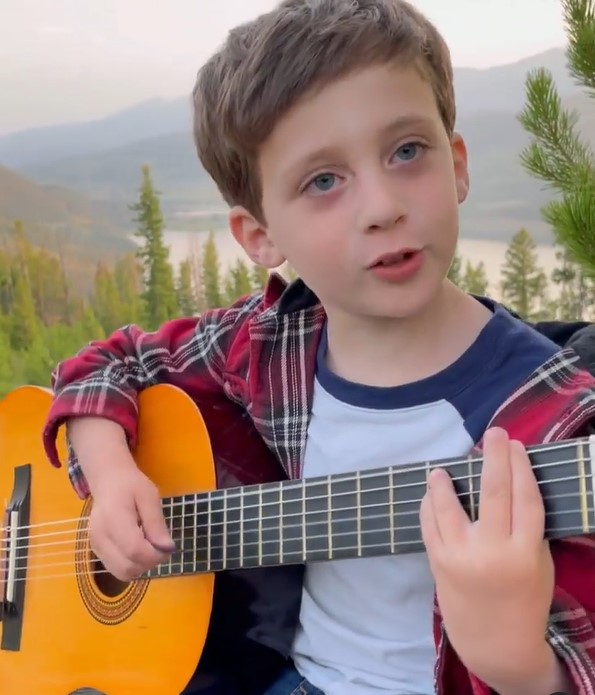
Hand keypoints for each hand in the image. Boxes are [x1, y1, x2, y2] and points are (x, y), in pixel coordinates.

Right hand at [88, 465, 175, 580]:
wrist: (107, 482)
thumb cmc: (130, 485)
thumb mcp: (149, 496)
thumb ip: (156, 523)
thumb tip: (167, 548)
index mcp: (113, 519)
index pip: (134, 550)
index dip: (155, 555)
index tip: (168, 547)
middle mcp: (100, 536)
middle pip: (127, 567)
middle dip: (149, 562)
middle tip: (160, 546)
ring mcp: (95, 546)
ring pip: (122, 573)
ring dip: (141, 566)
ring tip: (149, 546)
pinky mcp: (96, 551)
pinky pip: (117, 568)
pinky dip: (131, 564)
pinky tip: (138, 547)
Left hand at [420, 427, 555, 690]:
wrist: (495, 643)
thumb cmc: (524, 600)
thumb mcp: (538, 565)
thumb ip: (526, 530)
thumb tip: (509, 481)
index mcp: (525, 554)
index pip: (526, 500)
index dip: (521, 468)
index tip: (516, 445)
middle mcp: (493, 553)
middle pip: (493, 494)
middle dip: (494, 458)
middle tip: (494, 433)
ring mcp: (461, 557)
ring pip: (450, 508)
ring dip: (444, 483)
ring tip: (442, 468)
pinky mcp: (439, 563)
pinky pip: (430, 525)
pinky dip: (429, 505)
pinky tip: (431, 492)